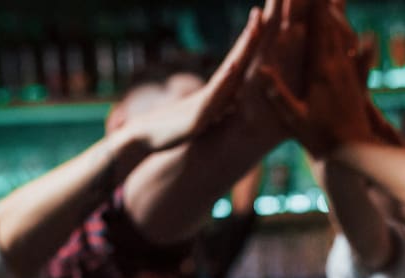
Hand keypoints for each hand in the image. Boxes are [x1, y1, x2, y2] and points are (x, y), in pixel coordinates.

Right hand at [125, 7, 265, 152]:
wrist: (142, 138)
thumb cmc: (170, 129)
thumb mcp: (202, 119)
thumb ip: (216, 109)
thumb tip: (233, 105)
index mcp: (216, 94)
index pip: (238, 65)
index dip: (251, 45)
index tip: (262, 22)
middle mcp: (212, 93)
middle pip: (236, 61)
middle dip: (249, 38)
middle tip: (261, 12)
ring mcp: (205, 102)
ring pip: (228, 74)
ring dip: (241, 52)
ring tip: (253, 29)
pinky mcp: (198, 117)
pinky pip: (213, 97)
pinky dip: (224, 81)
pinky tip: (233, 66)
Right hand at [258, 1, 376, 156]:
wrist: (354, 155)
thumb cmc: (321, 139)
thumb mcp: (294, 118)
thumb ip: (277, 93)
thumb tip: (259, 69)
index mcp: (322, 70)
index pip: (317, 29)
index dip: (314, 5)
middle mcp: (339, 67)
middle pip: (333, 27)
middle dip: (326, 5)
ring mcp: (350, 76)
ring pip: (346, 41)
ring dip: (341, 20)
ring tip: (338, 3)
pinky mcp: (358, 88)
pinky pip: (359, 62)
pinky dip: (360, 47)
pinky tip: (366, 42)